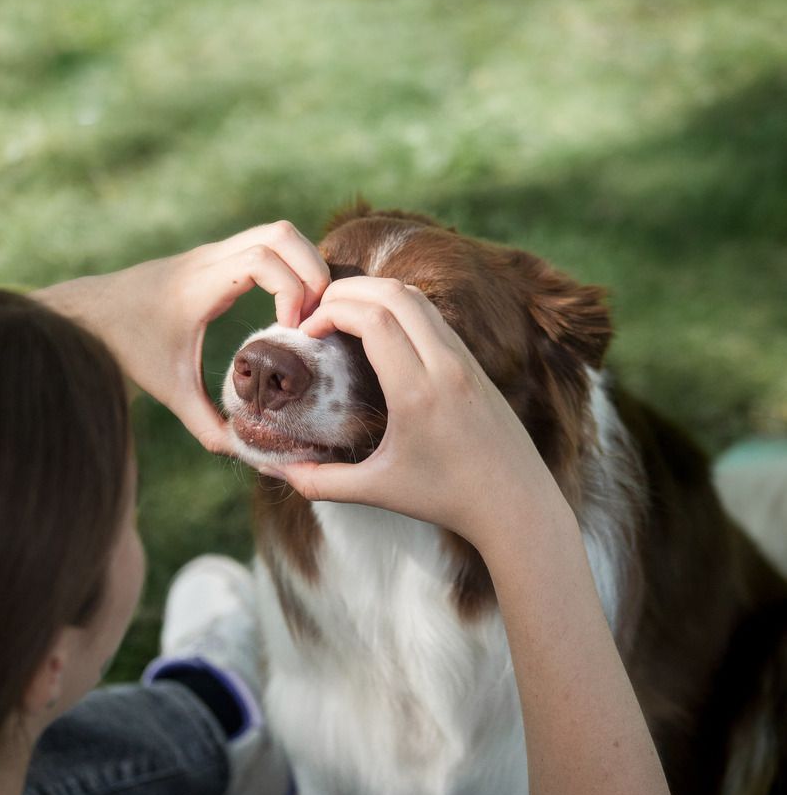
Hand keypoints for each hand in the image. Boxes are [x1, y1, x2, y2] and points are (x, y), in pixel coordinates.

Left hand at [33, 222, 329, 453]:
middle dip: (312, 273)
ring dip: (306, 266)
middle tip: (313, 316)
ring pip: (279, 233)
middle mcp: (210, 259)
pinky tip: (289, 306)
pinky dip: (292, 266)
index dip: (291, 290)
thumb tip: (245, 451)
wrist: (93, 316)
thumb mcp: (170, 391)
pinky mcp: (219, 256)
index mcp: (199, 285)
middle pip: (281, 235)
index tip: (290, 329)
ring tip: (307, 311)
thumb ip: (207, 425)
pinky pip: (270, 244)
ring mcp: (215, 252)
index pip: (262, 260)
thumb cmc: (131, 350)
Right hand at [276, 277, 562, 544]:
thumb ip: (322, 481)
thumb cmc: (446, 499)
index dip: (330, 312)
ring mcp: (465, 360)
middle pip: (393, 293)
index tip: (306, 333)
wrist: (515, 503)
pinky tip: (377, 332)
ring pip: (417, 297)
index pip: (372, 319)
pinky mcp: (475, 363)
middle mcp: (445, 366)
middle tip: (317, 313)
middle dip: (347, 291)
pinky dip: (399, 308)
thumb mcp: (378, 491)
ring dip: (375, 294)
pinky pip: (433, 316)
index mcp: (417, 393)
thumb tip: (278, 469)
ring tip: (343, 316)